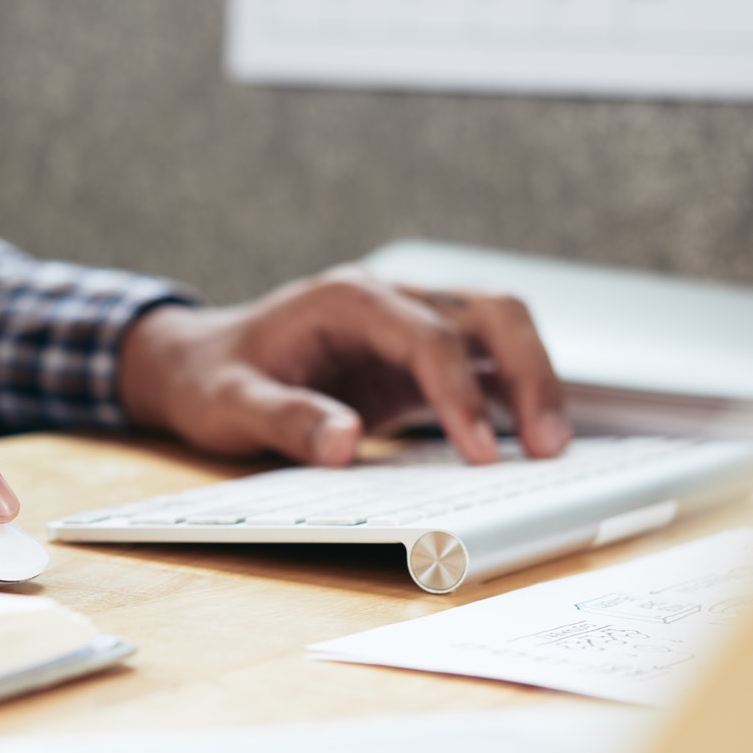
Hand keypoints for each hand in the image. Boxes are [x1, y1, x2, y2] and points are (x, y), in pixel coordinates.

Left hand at [117, 266, 570, 466]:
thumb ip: (284, 420)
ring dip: (534, 381)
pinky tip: (529, 444)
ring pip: (500, 331)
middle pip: (489, 314)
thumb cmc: (213, 378)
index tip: (482, 453)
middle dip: (529, 373)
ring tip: (553, 448)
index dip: (461, 394)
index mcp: (347, 298)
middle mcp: (390, 301)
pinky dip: (512, 398)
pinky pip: (483, 367)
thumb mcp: (230, 405)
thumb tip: (342, 443)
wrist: (199, 362)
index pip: (429, 337)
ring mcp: (410, 327)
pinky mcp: (417, 360)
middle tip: (550, 445)